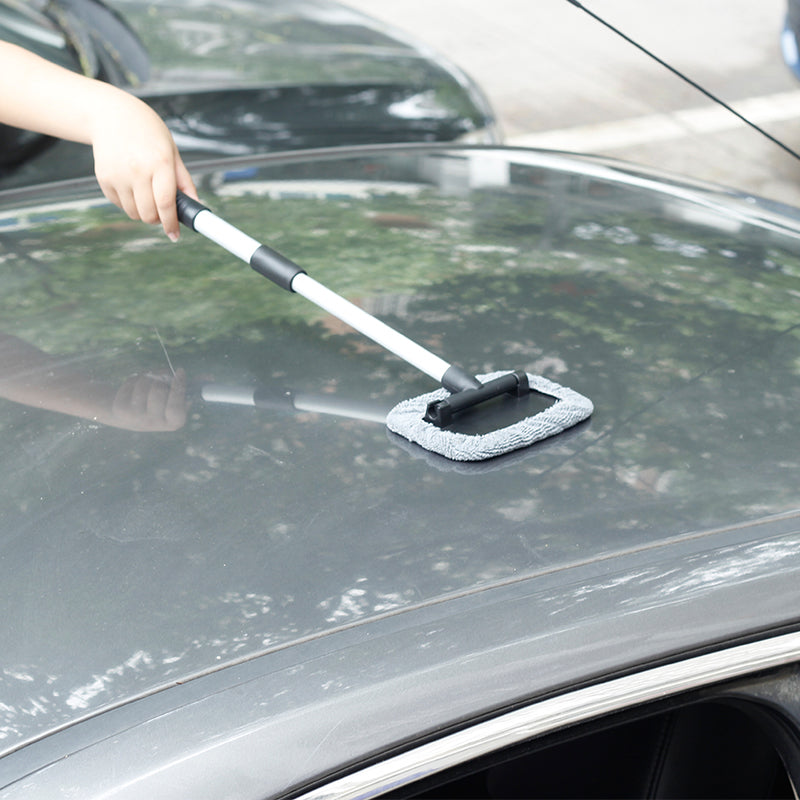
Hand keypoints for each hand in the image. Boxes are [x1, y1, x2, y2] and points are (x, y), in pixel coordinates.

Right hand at [90, 92, 196, 241]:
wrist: (111, 115)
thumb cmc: (148, 132)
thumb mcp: (172, 151)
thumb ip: (184, 181)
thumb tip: (196, 205)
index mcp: (160, 162)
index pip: (166, 203)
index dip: (171, 223)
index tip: (174, 235)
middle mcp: (137, 170)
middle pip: (149, 215)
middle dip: (158, 219)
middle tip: (162, 211)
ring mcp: (118, 175)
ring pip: (134, 213)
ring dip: (143, 211)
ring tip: (146, 193)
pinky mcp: (104, 178)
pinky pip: (120, 205)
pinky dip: (128, 203)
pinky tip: (131, 184)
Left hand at [109, 368, 187, 430]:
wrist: (123, 414)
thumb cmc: (155, 402)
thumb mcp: (174, 398)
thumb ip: (191, 387)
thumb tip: (210, 378)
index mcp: (173, 422)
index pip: (176, 406)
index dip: (178, 387)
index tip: (180, 371)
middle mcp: (155, 424)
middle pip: (159, 390)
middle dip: (160, 377)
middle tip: (160, 375)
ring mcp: (136, 418)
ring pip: (145, 383)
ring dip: (147, 375)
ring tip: (146, 380)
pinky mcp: (121, 410)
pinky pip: (131, 383)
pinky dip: (133, 379)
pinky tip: (133, 386)